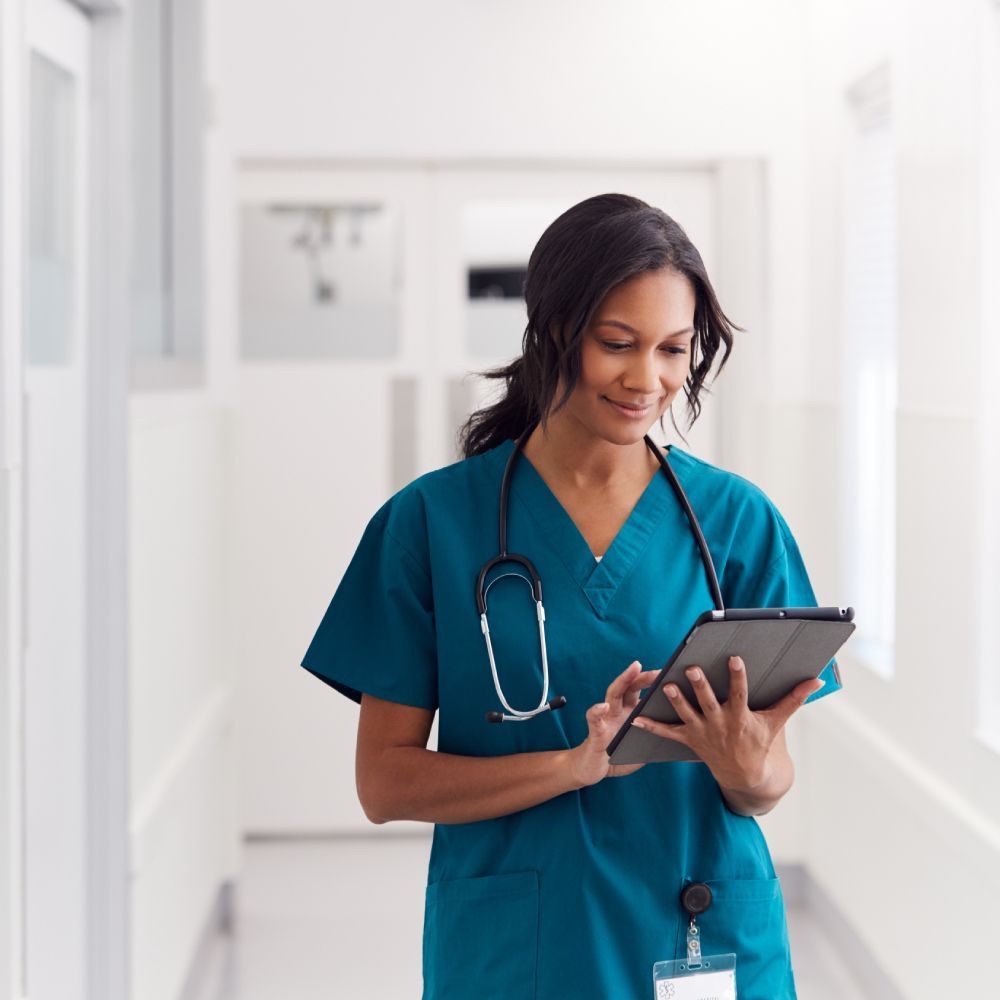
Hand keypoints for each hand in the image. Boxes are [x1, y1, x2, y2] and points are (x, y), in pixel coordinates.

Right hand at [568, 661, 660, 786]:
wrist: (595, 770)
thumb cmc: (620, 755)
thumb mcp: (643, 745)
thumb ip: (657, 735)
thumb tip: (684, 734)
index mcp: (630, 712)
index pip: (641, 691)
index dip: (654, 681)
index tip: (671, 674)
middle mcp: (618, 710)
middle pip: (629, 687)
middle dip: (642, 676)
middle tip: (658, 671)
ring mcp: (606, 718)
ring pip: (613, 694)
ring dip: (623, 680)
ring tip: (634, 669)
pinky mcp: (595, 732)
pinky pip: (594, 719)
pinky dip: (597, 711)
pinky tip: (603, 707)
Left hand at [630, 655, 823, 792]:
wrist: (746, 775)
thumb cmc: (760, 742)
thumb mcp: (777, 721)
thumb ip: (794, 699)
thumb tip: (817, 680)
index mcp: (741, 716)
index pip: (740, 692)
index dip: (737, 676)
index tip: (734, 658)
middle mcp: (720, 723)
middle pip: (708, 701)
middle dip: (700, 686)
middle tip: (692, 669)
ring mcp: (703, 732)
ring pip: (687, 714)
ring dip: (676, 701)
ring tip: (666, 685)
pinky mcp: (689, 739)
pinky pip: (667, 734)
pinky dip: (652, 727)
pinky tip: (636, 719)